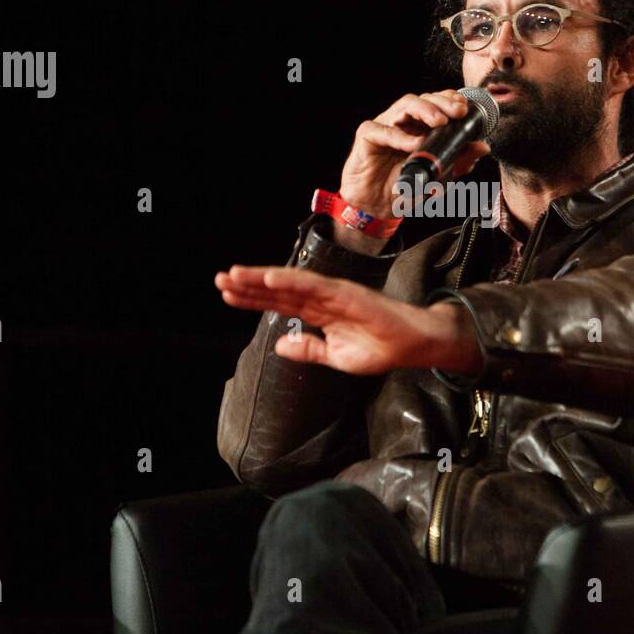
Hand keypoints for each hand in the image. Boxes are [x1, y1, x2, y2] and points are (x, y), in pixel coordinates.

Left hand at [213, 265, 482, 376]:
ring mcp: (333, 293)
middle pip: (279, 291)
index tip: (227, 294)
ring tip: (233, 276)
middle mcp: (323, 298)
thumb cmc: (382, 349)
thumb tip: (279, 346)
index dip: (253, 299)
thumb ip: (310, 350)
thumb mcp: (337, 357)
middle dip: (248, 286)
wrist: (414, 344)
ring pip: (290, 283)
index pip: (280, 304)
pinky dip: (289, 280)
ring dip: (261, 279)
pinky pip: (313, 285)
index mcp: (320, 312)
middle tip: (219, 280)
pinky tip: (267, 279)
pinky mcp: (346, 293)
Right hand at [339, 89, 490, 220]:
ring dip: (424, 110)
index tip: (466, 107)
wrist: (377, 208)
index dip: (451, 100)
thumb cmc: (405, 187)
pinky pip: (381, 129)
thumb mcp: (438, 177)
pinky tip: (413, 144)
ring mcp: (385, 126)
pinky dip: (398, 135)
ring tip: (440, 121)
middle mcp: (403, 121)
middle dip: (443, 102)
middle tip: (458, 111)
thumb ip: (459, 162)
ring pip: (404, 105)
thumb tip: (482, 147)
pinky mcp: (367, 136)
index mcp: (420, 126)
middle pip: (424, 99)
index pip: (437, 103)